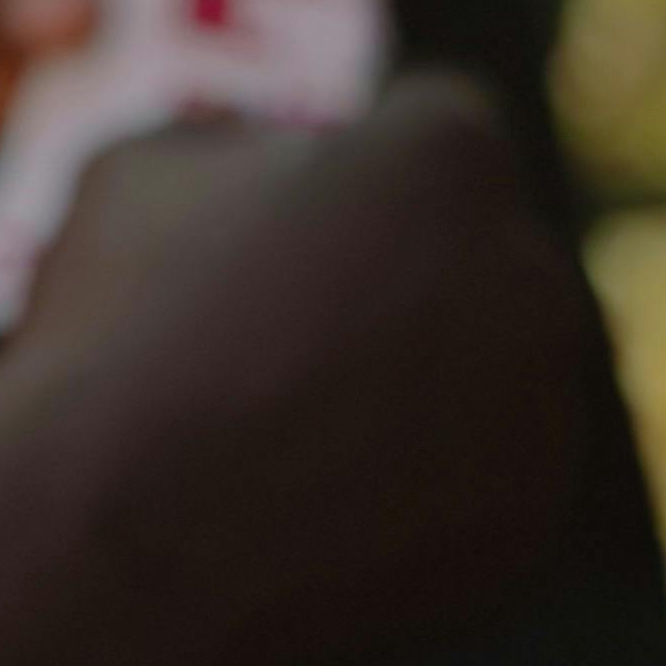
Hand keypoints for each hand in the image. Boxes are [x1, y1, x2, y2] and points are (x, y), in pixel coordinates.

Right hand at [0, 75, 590, 665]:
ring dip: (434, 387)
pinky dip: (434, 491)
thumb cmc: (118, 331)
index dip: (370, 165)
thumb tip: (279, 158)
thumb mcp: (148, 169)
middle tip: (306, 339)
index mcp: (453, 150)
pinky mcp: (533, 521)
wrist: (128, 539)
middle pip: (484, 254)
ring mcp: (547, 407)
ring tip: (308, 434)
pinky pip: (491, 484)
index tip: (311, 217)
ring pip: (499, 374)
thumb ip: (246, 145)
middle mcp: (533, 271)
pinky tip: (335, 507)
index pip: (441, 126)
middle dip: (416, 278)